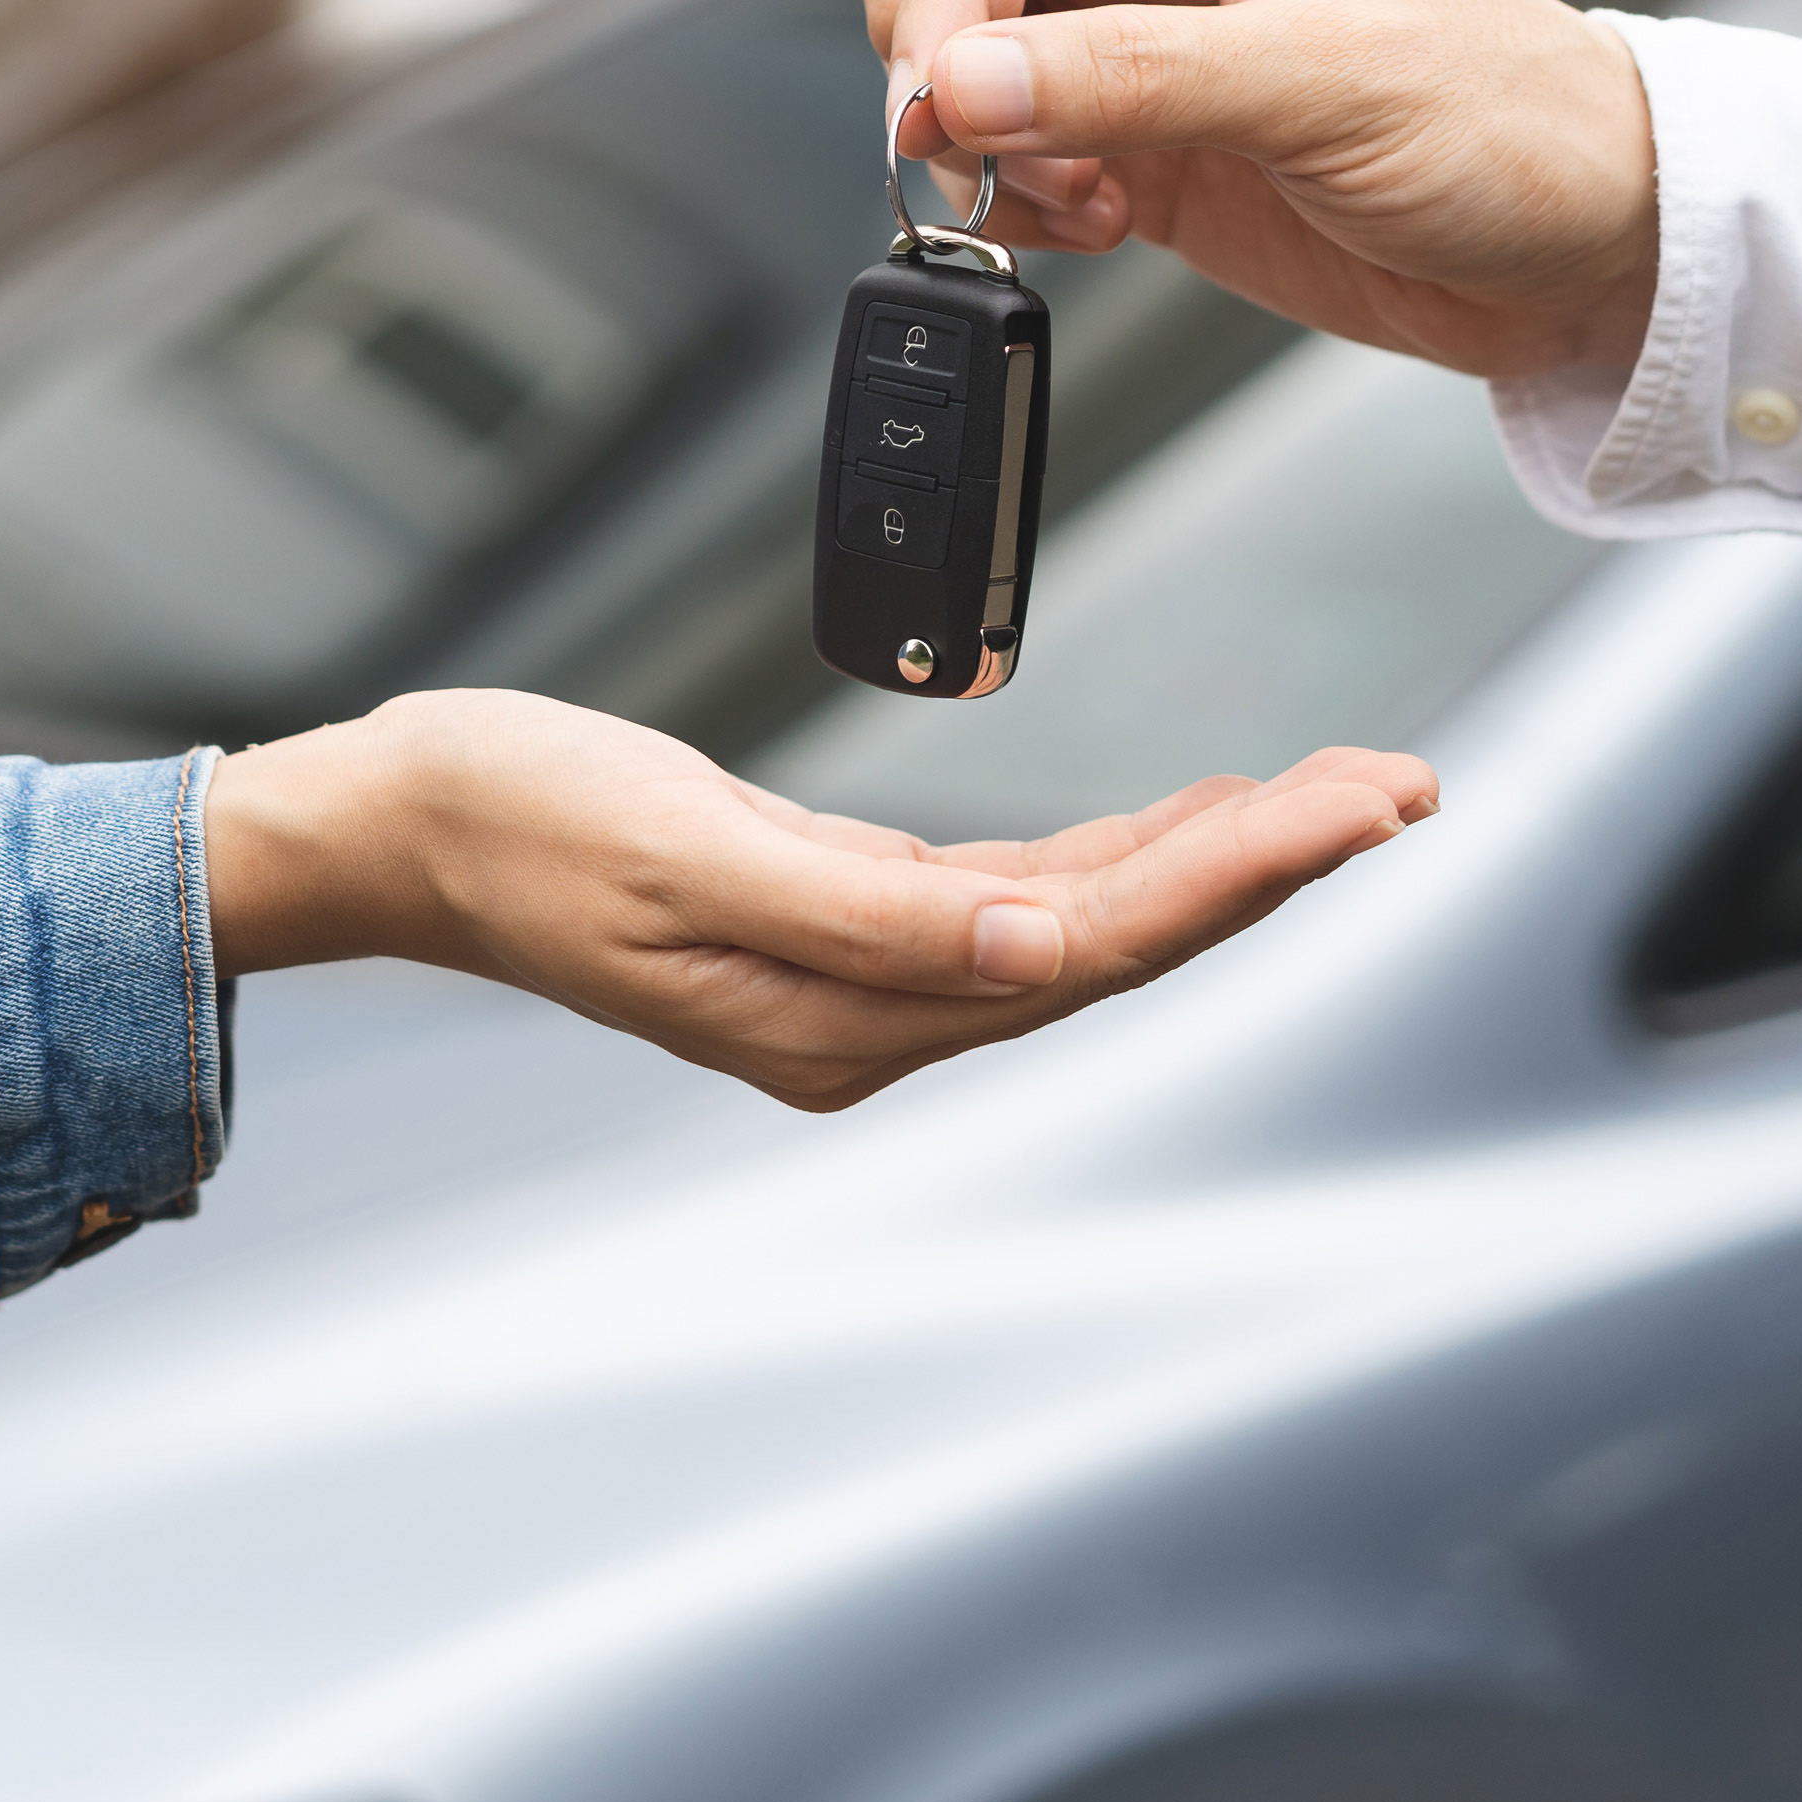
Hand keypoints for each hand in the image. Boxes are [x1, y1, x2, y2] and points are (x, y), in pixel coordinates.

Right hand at [206, 690, 1432, 1110]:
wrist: (398, 823)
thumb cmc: (514, 815)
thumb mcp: (686, 848)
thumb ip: (868, 911)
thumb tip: (1044, 954)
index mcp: (842, 1014)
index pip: (1092, 948)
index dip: (1240, 876)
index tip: (1357, 805)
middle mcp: (870, 1017)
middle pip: (1117, 942)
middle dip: (1269, 863)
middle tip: (1403, 784)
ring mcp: (855, 978)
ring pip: (1083, 921)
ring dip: (1213, 858)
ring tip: (1338, 792)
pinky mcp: (838, 922)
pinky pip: (1016, 898)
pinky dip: (1116, 853)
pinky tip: (1186, 814)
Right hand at [860, 0, 1659, 377]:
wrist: (1586, 247)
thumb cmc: (1515, 122)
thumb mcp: (1328, 84)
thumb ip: (1132, 77)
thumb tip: (961, 83)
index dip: (944, 0)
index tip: (938, 110)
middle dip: (929, 54)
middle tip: (968, 147)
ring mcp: (1138, 51)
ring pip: (961, 62)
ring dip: (975, 143)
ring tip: (1073, 197)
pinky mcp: (1139, 148)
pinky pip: (1007, 155)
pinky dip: (1014, 200)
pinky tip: (1096, 224)